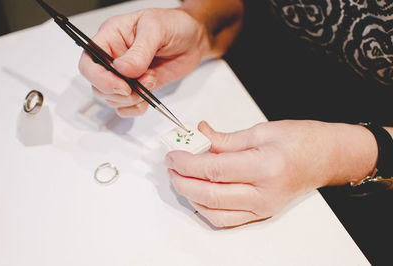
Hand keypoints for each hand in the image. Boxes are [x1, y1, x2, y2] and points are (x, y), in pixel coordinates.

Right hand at [79, 8, 209, 116]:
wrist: (193, 39)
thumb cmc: (173, 25)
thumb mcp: (156, 29)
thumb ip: (140, 50)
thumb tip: (122, 68)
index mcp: (110, 38)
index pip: (88, 62)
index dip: (99, 78)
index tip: (121, 86)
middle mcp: (113, 58)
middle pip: (97, 86)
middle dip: (118, 93)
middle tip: (141, 85)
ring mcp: (125, 76)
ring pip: (111, 99)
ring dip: (130, 100)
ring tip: (150, 81)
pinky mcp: (138, 88)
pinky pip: (126, 107)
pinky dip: (135, 109)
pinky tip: (147, 98)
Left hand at [165, 120, 377, 227]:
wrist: (327, 157)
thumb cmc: (301, 140)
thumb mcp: (261, 130)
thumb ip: (225, 139)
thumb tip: (200, 135)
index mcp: (264, 167)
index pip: (213, 170)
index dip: (187, 163)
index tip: (174, 155)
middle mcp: (264, 193)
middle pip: (210, 195)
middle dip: (183, 181)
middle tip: (172, 167)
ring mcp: (263, 207)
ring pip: (215, 213)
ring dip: (192, 197)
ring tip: (181, 179)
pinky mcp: (262, 213)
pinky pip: (228, 219)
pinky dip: (207, 209)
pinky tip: (198, 194)